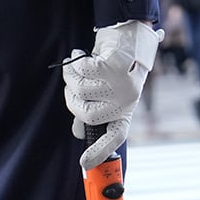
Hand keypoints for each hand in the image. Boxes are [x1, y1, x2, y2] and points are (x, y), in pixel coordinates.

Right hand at [63, 20, 162, 169]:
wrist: (128, 34)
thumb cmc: (113, 67)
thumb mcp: (107, 92)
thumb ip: (93, 111)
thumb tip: (78, 132)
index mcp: (124, 111)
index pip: (115, 136)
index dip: (100, 151)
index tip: (84, 164)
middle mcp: (126, 101)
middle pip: (87, 114)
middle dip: (71, 98)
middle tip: (71, 84)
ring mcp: (123, 84)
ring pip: (81, 90)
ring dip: (71, 76)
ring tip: (74, 65)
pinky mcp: (116, 66)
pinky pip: (83, 71)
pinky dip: (75, 62)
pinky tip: (77, 55)